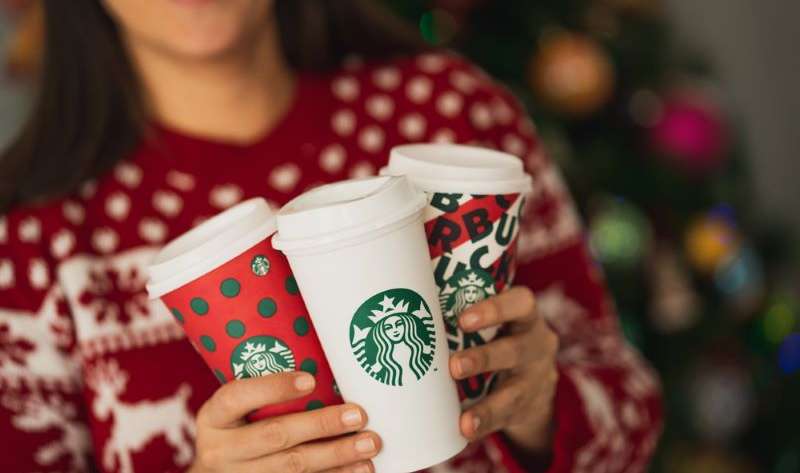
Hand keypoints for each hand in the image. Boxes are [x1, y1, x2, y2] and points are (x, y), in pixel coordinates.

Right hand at [189, 372, 380, 472]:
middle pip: (275, 435)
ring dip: (337, 455)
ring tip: (369, 444)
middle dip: (321, 424)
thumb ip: (264, 390)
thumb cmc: (236, 427)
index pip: (238, 396)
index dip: (273, 388)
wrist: (217, 471)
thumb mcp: (236, 408)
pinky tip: (360, 468)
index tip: (310, 380)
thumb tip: (324, 361)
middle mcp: (221, 450)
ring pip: (293, 468)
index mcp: (213, 417)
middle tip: (358, 415)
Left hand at [449, 287, 558, 452]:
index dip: (494, 310)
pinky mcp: (528, 407)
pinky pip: (507, 417)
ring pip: (514, 391)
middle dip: (484, 358)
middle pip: (515, 350)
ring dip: (487, 405)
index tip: (463, 320)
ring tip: (463, 418)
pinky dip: (485, 424)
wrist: (536, 382)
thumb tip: (410, 303)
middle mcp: (536, 345)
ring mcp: (535, 379)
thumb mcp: (496, 321)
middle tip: (454, 366)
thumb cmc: (498, 338)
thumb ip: (464, 310)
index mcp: (525, 316)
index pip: (520, 303)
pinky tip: (466, 430)